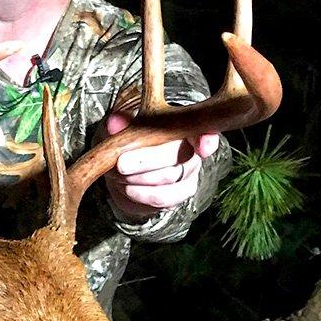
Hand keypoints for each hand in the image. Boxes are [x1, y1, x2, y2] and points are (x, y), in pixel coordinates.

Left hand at [102, 111, 219, 220]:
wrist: (125, 170)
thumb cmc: (133, 140)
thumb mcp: (125, 126)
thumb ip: (122, 122)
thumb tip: (114, 123)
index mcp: (186, 127)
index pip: (204, 131)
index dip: (207, 139)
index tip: (203, 148)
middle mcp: (194, 150)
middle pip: (178, 156)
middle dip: (146, 160)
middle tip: (121, 164)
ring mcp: (189, 174)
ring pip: (168, 178)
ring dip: (138, 179)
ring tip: (118, 175)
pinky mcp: (180, 195)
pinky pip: (163, 198)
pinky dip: (140, 194)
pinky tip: (127, 188)